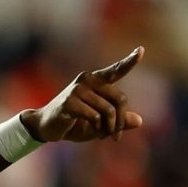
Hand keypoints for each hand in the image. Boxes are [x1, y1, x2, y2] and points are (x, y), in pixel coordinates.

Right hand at [21, 47, 143, 142]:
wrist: (46, 127)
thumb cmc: (74, 123)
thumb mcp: (101, 124)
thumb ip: (118, 121)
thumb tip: (139, 121)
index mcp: (96, 81)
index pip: (116, 70)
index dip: (129, 61)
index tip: (141, 50)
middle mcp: (88, 80)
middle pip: (120, 98)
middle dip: (121, 120)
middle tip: (116, 136)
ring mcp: (78, 89)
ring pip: (108, 110)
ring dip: (109, 127)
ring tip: (103, 135)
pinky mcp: (69, 102)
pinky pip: (94, 116)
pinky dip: (97, 127)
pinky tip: (92, 130)